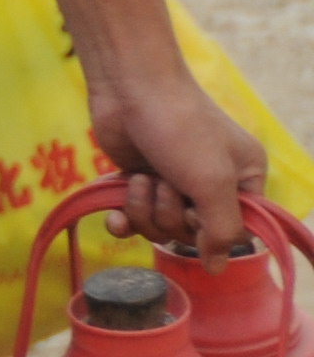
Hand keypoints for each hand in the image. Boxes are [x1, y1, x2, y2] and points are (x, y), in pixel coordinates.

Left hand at [96, 65, 263, 257]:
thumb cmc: (182, 130)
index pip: (235, 232)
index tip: (198, 208)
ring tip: (141, 178)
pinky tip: (114, 215)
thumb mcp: (213, 183)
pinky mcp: (138, 178)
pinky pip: (131, 219)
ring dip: (144, 208)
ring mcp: (171, 181)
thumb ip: (221, 230)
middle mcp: (210, 184)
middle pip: (191, 233)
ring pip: (158, 227)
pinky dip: (122, 217)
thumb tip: (217, 268)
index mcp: (244, 180)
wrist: (130, 88)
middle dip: (170, 214)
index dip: (210, 230)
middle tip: (165, 183)